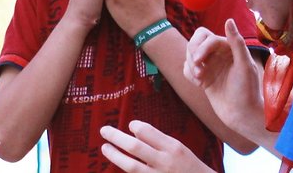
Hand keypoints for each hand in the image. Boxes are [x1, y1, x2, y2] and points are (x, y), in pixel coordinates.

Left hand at [100, 120, 215, 172]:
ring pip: (130, 166)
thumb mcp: (178, 148)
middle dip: (116, 137)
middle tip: (103, 130)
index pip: (147, 131)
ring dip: (114, 155)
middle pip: (134, 148)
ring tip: (104, 147)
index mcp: (173, 148)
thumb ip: (158, 141)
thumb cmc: (189, 166)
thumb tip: (134, 133)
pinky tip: (118, 163)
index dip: (134, 126)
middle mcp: (165, 162)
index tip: (130, 125)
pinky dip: (125, 170)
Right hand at [184, 19, 262, 126]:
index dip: (201, 47)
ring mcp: (209, 65)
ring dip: (190, 65)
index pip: (207, 37)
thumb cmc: (247, 91)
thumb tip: (229, 20)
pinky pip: (187, 68)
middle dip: (192, 53)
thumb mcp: (244, 66)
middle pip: (195, 41)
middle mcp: (218, 53)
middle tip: (197, 67)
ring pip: (189, 54)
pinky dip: (189, 74)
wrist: (241, 115)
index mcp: (229, 47)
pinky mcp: (203, 77)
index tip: (199, 62)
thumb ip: (237, 43)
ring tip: (199, 79)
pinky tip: (199, 85)